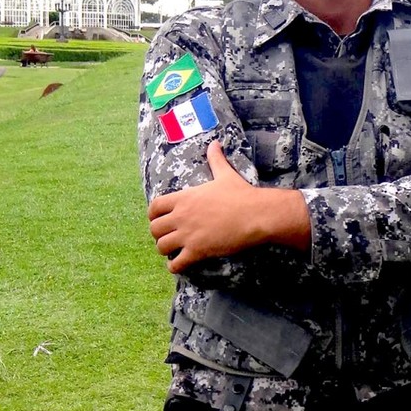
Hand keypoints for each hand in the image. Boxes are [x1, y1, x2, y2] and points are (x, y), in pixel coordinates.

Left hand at [147, 141, 308, 272]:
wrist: (256, 214)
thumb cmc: (241, 194)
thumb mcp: (225, 174)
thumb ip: (216, 159)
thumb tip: (215, 143)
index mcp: (184, 198)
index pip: (153, 207)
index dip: (154, 215)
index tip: (161, 219)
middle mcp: (181, 216)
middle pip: (154, 229)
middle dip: (159, 234)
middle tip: (169, 236)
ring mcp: (188, 234)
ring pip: (161, 246)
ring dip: (165, 250)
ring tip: (174, 250)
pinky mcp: (197, 251)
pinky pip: (176, 264)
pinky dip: (175, 266)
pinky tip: (181, 265)